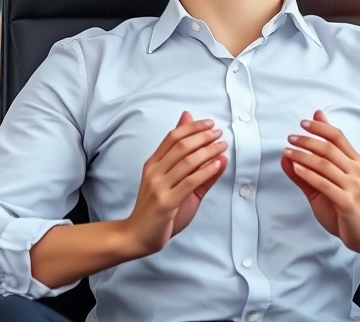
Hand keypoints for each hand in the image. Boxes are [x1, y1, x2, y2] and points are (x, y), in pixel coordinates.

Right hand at [123, 111, 227, 254]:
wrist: (137, 236)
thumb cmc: (158, 211)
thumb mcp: (174, 185)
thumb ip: (192, 165)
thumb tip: (211, 145)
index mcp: (153, 164)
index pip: (172, 137)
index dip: (192, 127)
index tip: (209, 123)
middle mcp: (154, 172)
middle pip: (181, 146)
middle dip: (202, 136)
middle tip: (219, 132)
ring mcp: (159, 186)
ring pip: (186, 161)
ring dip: (208, 150)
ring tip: (222, 145)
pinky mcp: (167, 202)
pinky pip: (189, 182)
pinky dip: (205, 171)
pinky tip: (217, 164)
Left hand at [281, 110, 359, 255]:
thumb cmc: (347, 209)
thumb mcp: (325, 186)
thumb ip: (308, 169)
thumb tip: (287, 153)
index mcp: (355, 162)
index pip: (338, 137)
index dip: (320, 127)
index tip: (303, 123)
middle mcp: (356, 171)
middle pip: (329, 148)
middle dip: (307, 140)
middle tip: (290, 138)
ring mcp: (353, 186)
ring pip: (324, 164)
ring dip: (303, 156)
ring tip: (288, 152)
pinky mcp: (347, 202)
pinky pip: (324, 184)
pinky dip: (308, 175)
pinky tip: (296, 168)